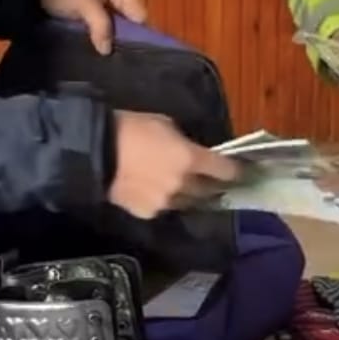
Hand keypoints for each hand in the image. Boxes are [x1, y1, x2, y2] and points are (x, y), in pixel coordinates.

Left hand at [40, 0, 146, 54]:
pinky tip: (102, 54)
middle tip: (118, 62)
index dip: (138, 36)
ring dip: (116, 43)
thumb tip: (108, 50)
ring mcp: (112, 6)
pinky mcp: (102, 17)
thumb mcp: (82, 2)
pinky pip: (112, 31)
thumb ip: (99, 23)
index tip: (128, 56)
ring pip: (124, 30)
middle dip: (127, 41)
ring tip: (110, 62)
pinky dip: (108, 42)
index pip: (140, 16)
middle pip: (134, 24)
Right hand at [107, 110, 240, 218]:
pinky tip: (156, 191)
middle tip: (213, 180)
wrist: (97, 152)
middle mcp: (184, 185)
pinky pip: (164, 209)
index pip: (225, 170)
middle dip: (212, 185)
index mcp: (191, 159)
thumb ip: (184, 142)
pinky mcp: (148, 214)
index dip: (235, 171)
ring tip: (183, 187)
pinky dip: (165, 201)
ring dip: (189, 195)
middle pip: (209, 191)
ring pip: (187, 202)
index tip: (241, 171)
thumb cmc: (132, 128)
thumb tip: (192, 151)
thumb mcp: (165, 125)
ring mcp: (166, 203)